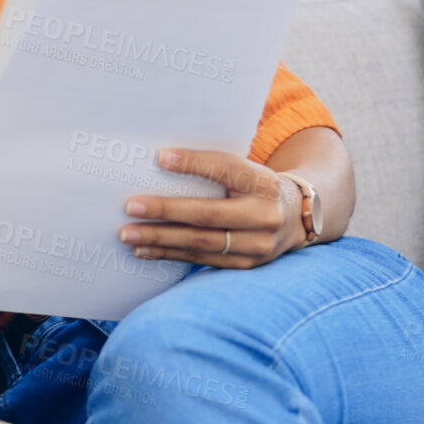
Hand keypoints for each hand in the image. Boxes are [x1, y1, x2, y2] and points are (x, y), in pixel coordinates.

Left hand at [118, 148, 303, 269]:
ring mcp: (258, 245)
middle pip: (207, 214)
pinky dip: (169, 254)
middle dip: (165, 210)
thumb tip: (160, 160)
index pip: (226, 168)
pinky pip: (201, 260)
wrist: (296, 218)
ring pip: (201, 242)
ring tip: (127, 234)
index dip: (193, 163)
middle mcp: (264, 215)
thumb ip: (214, 167)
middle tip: (130, 207)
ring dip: (160, 239)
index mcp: (263, 183)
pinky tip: (144, 250)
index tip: (160, 157)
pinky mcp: (246, 265)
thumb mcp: (246, 170)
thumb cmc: (255, 188)